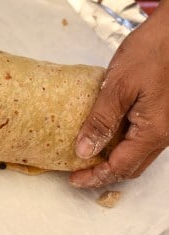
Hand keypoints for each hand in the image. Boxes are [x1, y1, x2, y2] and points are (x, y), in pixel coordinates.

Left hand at [70, 0, 168, 187]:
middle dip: (103, 172)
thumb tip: (84, 151)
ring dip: (111, 159)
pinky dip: (120, 144)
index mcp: (152, 132)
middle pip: (130, 166)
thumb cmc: (150, 53)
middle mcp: (162, 135)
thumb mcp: (117, 87)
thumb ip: (101, 121)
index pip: (120, 167)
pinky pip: (138, 139)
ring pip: (135, 154)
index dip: (95, 177)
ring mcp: (163, 126)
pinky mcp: (160, 114)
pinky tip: (104, 135)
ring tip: (87, 156)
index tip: (74, 180)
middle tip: (78, 171)